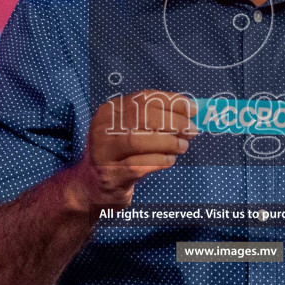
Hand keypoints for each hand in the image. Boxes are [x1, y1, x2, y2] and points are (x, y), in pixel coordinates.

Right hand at [65, 91, 195, 212]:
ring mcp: (104, 152)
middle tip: (192, 130)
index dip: (172, 102)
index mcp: (110, 111)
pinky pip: (139, 164)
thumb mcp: (128, 130)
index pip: (144, 98)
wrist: (92, 186)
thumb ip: (153, 119)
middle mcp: (103, 128)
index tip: (192, 109)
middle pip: (143, 117)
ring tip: (183, 146)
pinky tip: (170, 160)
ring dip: (169, 142)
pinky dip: (160, 160)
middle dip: (174, 122)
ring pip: (139, 140)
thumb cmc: (119, 154)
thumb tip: (188, 111)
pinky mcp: (111, 174)